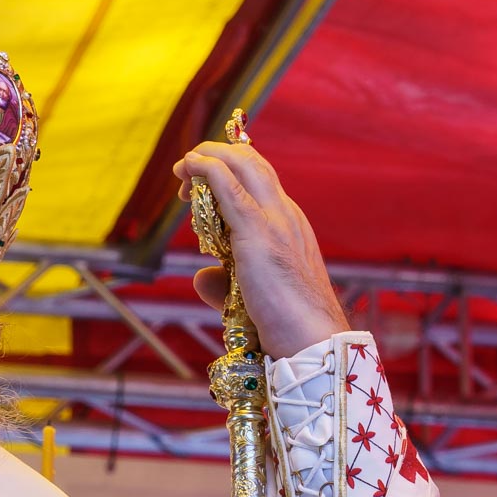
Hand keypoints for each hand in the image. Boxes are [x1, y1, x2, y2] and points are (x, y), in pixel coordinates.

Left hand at [175, 141, 348, 358]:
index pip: (261, 182)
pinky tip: (192, 165)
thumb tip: (200, 278)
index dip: (229, 172)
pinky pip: (231, 189)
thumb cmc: (287, 325)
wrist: (312, 340)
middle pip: (253, 164)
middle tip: (185, 170)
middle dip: (217, 156)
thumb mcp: (249, 298)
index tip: (199, 185)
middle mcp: (286, 215)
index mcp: (289, 226)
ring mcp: (276, 221)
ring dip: (210, 157)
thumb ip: (223, 285)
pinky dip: (210, 170)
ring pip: (244, 167)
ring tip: (183, 163)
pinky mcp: (259, 233)